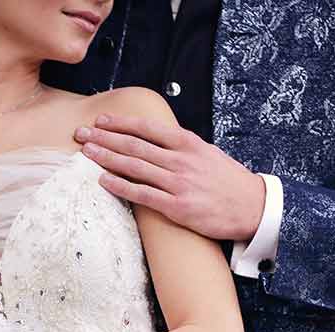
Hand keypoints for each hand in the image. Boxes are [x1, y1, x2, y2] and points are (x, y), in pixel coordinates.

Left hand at [75, 114, 265, 242]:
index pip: (147, 129)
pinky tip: (103, 180)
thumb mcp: (207, 154)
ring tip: (86, 152)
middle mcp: (181, 159)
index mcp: (188, 143)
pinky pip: (142, 194)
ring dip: (106, 158)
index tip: (101, 121)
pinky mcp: (177, 206)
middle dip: (104, 138)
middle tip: (81, 134)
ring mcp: (178, 182)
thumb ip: (181, 148)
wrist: (253, 207)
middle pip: (134, 145)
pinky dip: (120, 186)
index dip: (121, 123)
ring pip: (134, 166)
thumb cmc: (228, 181)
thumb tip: (156, 142)